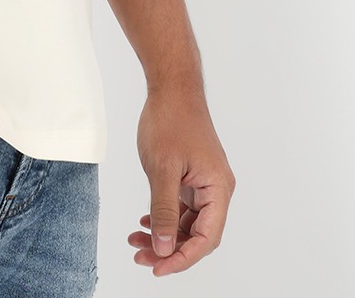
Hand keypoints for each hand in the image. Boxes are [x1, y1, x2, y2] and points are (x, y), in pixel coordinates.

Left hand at [129, 84, 234, 276]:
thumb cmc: (170, 120)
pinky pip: (181, 207)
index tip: (157, 267)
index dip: (182, 258)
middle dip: (169, 249)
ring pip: (187, 223)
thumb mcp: (162, 169)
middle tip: (140, 256)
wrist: (172, 87)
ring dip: (164, 234)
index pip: (206, 239)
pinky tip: (144, 222)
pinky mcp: (192, 176)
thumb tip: (165, 248)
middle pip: (197, 235)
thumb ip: (164, 211)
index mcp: (218, 190)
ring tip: (136, 240)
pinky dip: (164, 216)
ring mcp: (204, 183)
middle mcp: (216, 190)